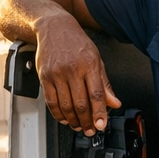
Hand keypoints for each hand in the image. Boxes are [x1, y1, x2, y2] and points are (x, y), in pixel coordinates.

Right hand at [34, 13, 121, 133]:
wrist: (53, 27)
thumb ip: (104, 83)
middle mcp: (72, 69)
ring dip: (73, 120)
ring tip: (78, 126)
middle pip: (80, 103)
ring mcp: (57, 73)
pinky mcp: (44, 76)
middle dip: (86, 121)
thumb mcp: (96, 59)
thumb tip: (114, 102)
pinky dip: (58, 114)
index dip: (99, 113)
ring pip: (65, 105)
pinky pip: (51, 101)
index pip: (96, 94)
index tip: (102, 125)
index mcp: (89, 64)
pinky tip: (64, 118)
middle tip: (90, 130)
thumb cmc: (76, 42)